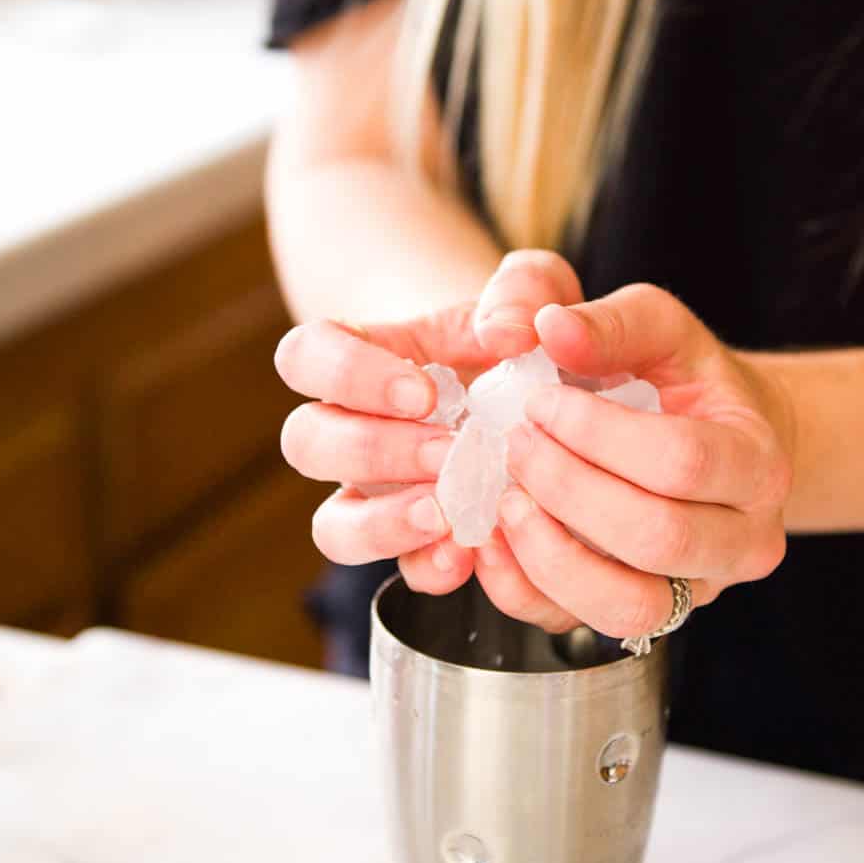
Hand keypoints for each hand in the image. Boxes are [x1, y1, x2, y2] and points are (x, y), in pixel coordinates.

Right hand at [276, 252, 583, 593]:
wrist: (559, 394)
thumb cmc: (530, 333)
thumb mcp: (539, 292)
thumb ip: (524, 291)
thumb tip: (506, 335)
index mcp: (365, 357)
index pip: (305, 356)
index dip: (347, 375)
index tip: (425, 391)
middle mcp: (354, 428)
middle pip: (305, 444)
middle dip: (372, 451)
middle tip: (447, 450)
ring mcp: (380, 493)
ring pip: (333, 526)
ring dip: (383, 524)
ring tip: (447, 514)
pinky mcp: (424, 543)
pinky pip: (403, 571)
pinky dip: (431, 567)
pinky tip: (473, 552)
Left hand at [474, 283, 793, 640]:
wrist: (710, 441)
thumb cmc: (683, 382)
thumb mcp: (661, 330)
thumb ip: (611, 323)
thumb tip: (547, 328)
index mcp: (758, 464)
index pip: (682, 460)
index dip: (598, 433)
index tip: (541, 400)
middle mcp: (743, 542)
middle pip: (657, 537)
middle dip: (568, 488)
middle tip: (514, 443)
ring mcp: (695, 591)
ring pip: (626, 605)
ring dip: (549, 552)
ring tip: (505, 497)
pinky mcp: (640, 619)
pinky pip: (577, 626)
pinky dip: (522, 587)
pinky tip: (492, 538)